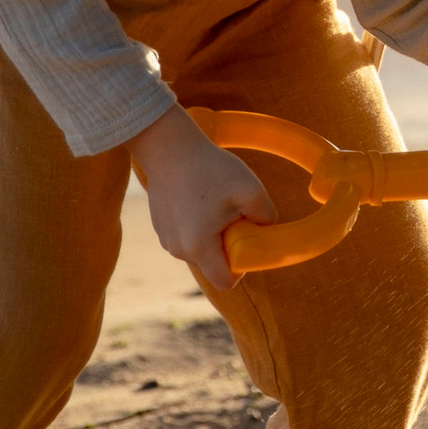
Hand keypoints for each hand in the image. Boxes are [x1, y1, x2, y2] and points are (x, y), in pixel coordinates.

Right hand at [131, 106, 278, 293]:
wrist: (167, 145)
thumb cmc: (208, 167)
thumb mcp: (250, 189)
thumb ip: (267, 216)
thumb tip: (267, 227)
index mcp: (199, 247)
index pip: (225, 283)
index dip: (242, 269)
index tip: (246, 241)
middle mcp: (178, 250)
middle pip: (213, 265)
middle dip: (228, 246)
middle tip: (231, 213)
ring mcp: (166, 238)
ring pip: (200, 249)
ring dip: (212, 234)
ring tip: (213, 201)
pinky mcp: (160, 226)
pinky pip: (187, 235)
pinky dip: (197, 223)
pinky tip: (199, 195)